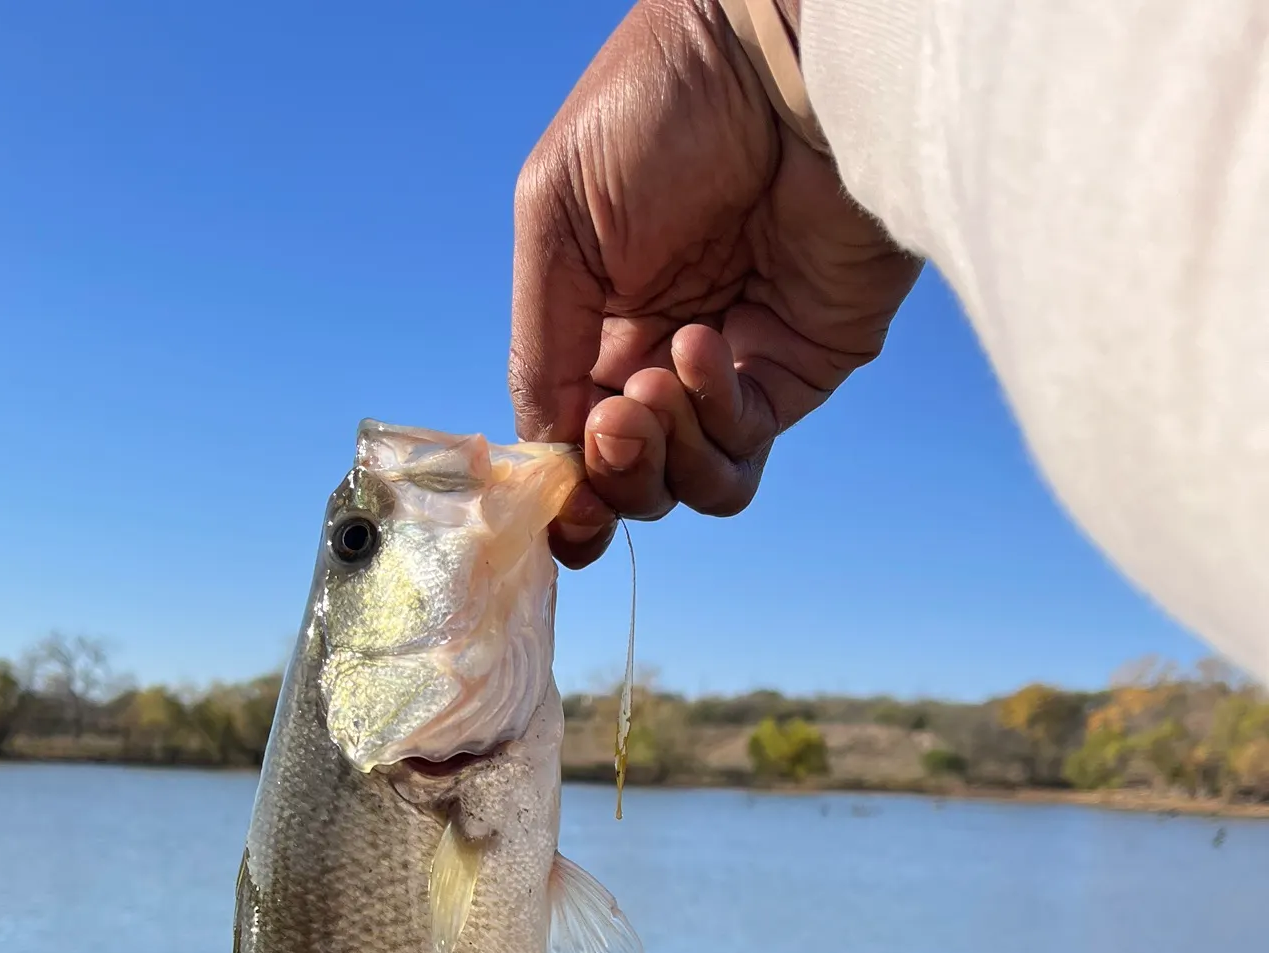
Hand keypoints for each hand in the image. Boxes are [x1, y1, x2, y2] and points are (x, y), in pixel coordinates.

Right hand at [510, 0, 920, 566]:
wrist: (783, 57)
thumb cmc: (659, 108)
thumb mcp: (557, 223)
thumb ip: (542, 346)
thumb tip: (546, 453)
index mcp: (596, 326)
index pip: (573, 441)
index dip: (564, 488)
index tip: (559, 504)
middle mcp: (661, 359)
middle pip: (628, 480)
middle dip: (612, 471)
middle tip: (615, 419)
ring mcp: (733, 370)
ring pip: (687, 484)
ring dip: (662, 456)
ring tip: (659, 378)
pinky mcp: (800, 369)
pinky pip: (746, 451)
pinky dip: (716, 421)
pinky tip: (705, 346)